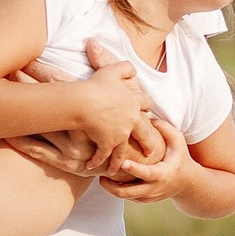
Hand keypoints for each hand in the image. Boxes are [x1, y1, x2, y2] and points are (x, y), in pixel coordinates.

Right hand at [64, 43, 150, 159]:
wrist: (84, 102)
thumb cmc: (96, 85)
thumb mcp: (112, 70)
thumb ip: (124, 68)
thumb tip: (132, 69)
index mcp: (134, 102)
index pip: (146, 104)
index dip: (146, 107)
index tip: (146, 113)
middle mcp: (131, 121)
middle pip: (145, 133)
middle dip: (147, 142)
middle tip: (150, 151)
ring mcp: (120, 134)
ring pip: (123, 151)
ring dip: (121, 160)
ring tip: (120, 168)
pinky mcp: (107, 143)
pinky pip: (104, 156)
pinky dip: (98, 161)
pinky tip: (93, 166)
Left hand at [101, 115, 187, 204]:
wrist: (187, 184)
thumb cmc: (181, 158)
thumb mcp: (178, 141)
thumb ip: (165, 129)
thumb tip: (148, 118)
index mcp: (163, 174)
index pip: (147, 173)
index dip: (134, 169)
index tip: (123, 162)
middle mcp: (155, 188)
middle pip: (129, 192)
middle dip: (112, 186)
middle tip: (101, 174)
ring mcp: (148, 196)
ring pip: (125, 196)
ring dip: (110, 188)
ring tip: (101, 176)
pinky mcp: (143, 200)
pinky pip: (127, 197)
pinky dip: (116, 190)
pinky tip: (108, 180)